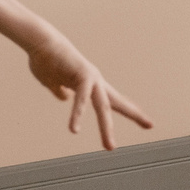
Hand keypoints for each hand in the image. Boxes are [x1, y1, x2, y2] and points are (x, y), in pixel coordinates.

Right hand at [26, 34, 154, 149]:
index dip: (126, 109)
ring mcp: (91, 78)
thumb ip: (59, 90)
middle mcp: (95, 81)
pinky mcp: (82, 76)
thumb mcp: (52, 81)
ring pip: (103, 107)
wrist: (39, 41)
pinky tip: (74, 129)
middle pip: (117, 102)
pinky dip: (78, 114)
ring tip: (110, 147)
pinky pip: (81, 99)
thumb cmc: (44, 59)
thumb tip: (65, 98)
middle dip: (134, 114)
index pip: (112, 100)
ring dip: (107, 128)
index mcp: (90, 84)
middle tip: (151, 125)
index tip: (143, 119)